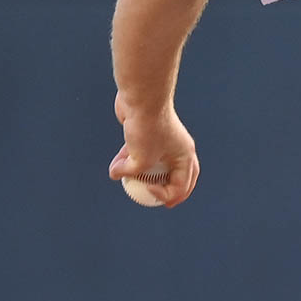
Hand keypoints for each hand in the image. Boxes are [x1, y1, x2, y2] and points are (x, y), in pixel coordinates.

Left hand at [109, 92, 199, 207]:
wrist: (142, 99)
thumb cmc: (148, 129)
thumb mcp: (141, 160)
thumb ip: (131, 173)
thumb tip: (116, 174)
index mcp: (184, 155)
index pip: (183, 184)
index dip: (166, 194)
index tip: (149, 190)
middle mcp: (178, 148)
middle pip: (178, 175)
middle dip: (169, 189)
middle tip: (161, 201)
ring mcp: (164, 140)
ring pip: (156, 163)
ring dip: (142, 174)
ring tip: (128, 180)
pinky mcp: (148, 133)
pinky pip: (141, 152)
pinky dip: (131, 159)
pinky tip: (116, 164)